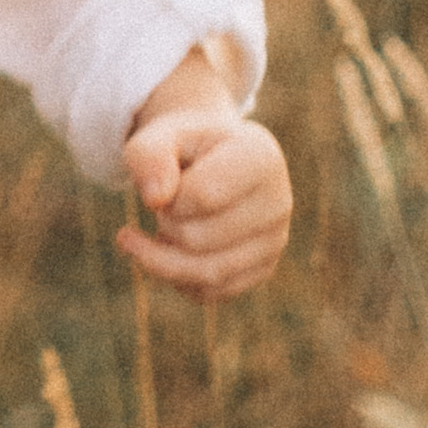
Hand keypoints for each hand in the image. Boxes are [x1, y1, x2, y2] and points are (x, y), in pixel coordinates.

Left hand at [118, 102, 292, 300]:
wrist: (214, 158)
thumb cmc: (186, 146)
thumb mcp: (162, 134)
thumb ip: (149, 155)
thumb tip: (155, 199)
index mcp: (261, 157)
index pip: (202, 195)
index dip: (167, 196)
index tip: (161, 183)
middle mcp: (278, 203)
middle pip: (198, 239)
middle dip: (164, 224)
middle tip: (162, 205)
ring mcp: (274, 242)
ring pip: (207, 275)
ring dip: (163, 258)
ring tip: (152, 233)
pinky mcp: (262, 270)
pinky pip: (211, 293)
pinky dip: (178, 279)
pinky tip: (170, 250)